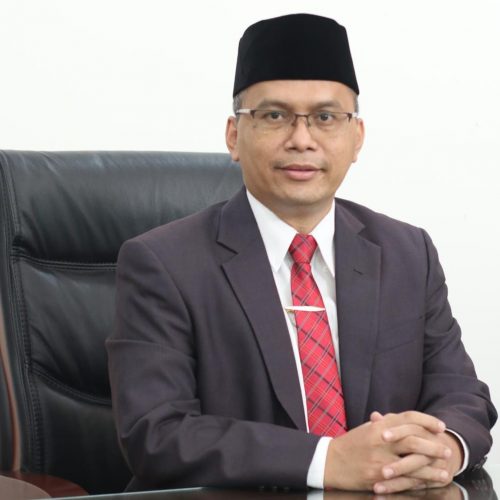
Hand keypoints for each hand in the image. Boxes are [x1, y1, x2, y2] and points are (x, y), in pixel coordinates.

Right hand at [323, 411, 448, 490]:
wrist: (330, 462)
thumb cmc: (350, 445)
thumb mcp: (366, 430)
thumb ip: (385, 424)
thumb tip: (401, 418)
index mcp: (379, 426)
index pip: (408, 418)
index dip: (427, 421)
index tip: (441, 427)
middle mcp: (381, 440)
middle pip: (414, 439)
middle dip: (433, 445)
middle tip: (447, 450)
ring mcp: (380, 459)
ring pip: (413, 461)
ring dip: (432, 466)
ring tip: (446, 469)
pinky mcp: (378, 477)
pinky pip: (404, 480)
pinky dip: (420, 481)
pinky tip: (431, 482)